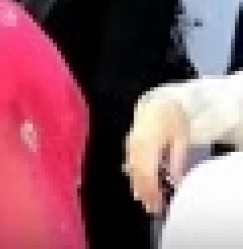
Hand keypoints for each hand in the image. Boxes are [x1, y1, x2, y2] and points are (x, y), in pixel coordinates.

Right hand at [124, 93, 190, 213]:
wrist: (158, 102)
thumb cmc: (172, 119)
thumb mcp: (181, 138)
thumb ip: (177, 160)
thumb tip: (174, 181)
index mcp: (148, 142)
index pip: (147, 172)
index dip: (152, 190)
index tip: (158, 204)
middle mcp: (135, 144)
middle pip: (137, 173)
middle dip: (144, 192)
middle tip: (152, 208)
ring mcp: (129, 143)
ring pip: (131, 169)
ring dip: (137, 186)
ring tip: (144, 201)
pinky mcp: (128, 143)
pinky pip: (128, 163)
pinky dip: (133, 176)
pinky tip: (137, 185)